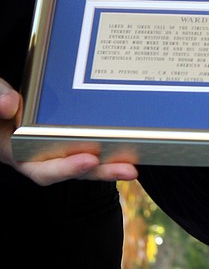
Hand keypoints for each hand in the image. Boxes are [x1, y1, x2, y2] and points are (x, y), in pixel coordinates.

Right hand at [0, 78, 137, 184]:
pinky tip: (133, 142)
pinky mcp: (70, 133)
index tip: (88, 160)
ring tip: (135, 165)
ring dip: (110, 163)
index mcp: (18, 150)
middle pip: (73, 169)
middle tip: (128, 170)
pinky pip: (91, 142)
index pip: (42, 168)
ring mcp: (57, 145)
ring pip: (86, 160)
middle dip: (101, 172)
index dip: (65, 168)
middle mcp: (40, 153)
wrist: (1, 96)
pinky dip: (110, 145)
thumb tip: (10, 104)